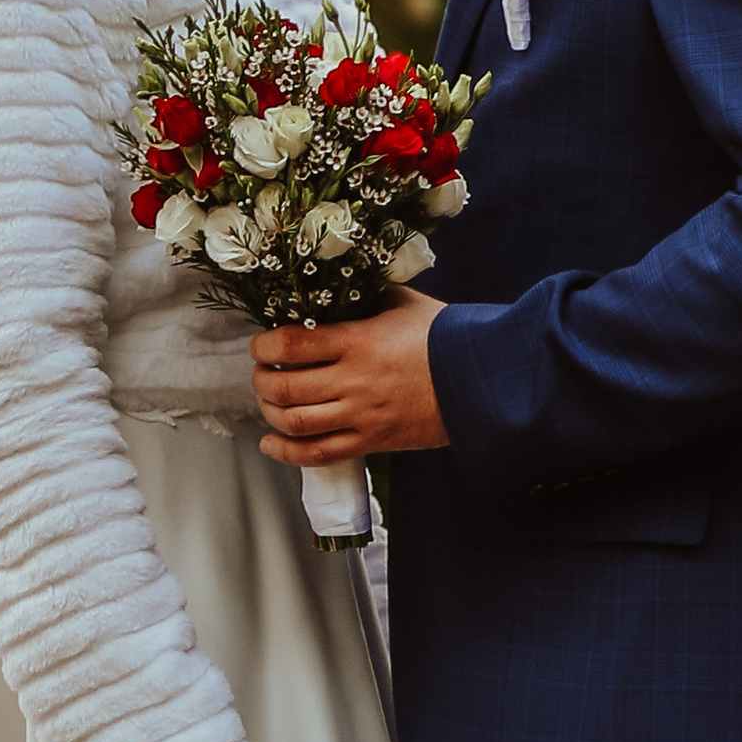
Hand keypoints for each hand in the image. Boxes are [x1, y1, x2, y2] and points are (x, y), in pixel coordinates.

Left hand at [252, 291, 446, 460]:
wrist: (481, 379)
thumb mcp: (402, 303)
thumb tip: (335, 287)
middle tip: (262, 373)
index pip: (291, 345)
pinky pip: (319, 454)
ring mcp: (362, 416)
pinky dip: (286, 452)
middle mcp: (355, 381)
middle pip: (285, 388)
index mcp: (359, 341)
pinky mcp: (372, 442)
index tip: (261, 345)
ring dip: (270, 413)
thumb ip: (365, 296)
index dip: (264, 346)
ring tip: (269, 402)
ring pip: (296, 423)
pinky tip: (271, 442)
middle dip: (262, 381)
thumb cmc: (445, 336)